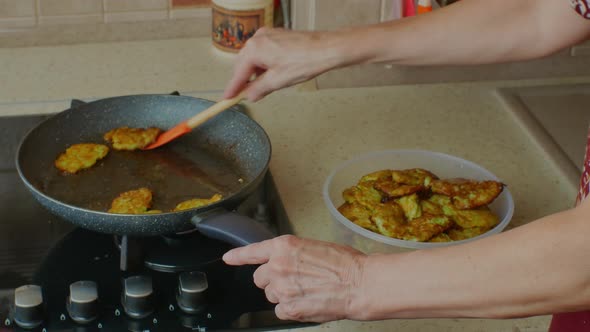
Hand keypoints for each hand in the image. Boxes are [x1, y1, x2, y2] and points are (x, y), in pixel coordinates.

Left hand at [222, 235, 367, 321]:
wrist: (359, 284)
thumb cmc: (345, 263)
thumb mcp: (314, 246)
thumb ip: (292, 254)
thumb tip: (286, 262)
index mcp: (284, 246)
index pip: (252, 251)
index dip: (238, 256)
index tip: (229, 258)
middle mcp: (278, 266)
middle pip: (260, 278)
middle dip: (272, 279)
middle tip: (293, 279)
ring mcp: (281, 289)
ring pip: (270, 295)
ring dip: (282, 294)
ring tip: (305, 290)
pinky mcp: (288, 309)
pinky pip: (279, 310)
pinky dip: (290, 309)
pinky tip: (306, 302)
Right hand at [223, 28, 348, 101]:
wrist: (326, 49)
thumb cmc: (305, 61)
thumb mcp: (278, 81)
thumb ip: (259, 89)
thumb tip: (249, 95)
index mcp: (255, 49)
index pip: (239, 73)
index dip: (233, 88)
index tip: (227, 98)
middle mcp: (258, 38)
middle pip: (244, 63)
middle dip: (245, 80)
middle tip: (244, 96)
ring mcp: (268, 35)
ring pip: (254, 57)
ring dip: (256, 72)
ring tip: (263, 86)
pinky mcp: (277, 36)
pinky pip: (264, 52)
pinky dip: (264, 64)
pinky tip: (271, 74)